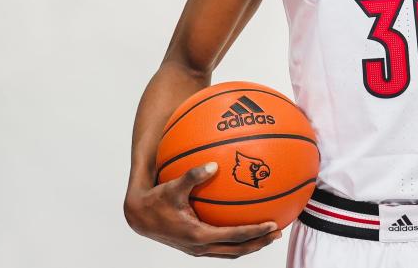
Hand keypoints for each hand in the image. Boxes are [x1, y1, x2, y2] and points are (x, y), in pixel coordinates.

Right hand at [124, 162, 282, 257]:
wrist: (139, 217)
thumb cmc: (157, 199)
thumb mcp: (173, 186)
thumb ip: (193, 176)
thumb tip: (213, 164)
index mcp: (198, 235)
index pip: (234, 236)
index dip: (255, 232)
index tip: (272, 225)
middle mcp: (201, 247)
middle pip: (237, 250)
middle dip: (259, 242)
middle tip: (278, 232)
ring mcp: (198, 249)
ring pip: (230, 252)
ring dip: (250, 245)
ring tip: (267, 234)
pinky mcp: (195, 246)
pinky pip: (222, 247)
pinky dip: (236, 241)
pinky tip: (244, 225)